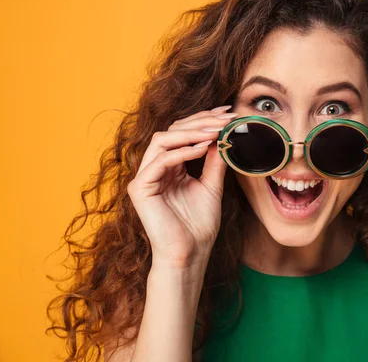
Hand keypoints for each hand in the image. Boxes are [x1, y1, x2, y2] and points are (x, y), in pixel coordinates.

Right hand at [126, 105, 236, 267]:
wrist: (190, 254)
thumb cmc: (199, 225)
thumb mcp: (212, 185)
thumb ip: (214, 161)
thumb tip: (223, 136)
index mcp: (170, 166)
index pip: (183, 133)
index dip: (204, 120)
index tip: (227, 112)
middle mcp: (155, 167)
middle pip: (173, 131)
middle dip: (201, 121)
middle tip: (225, 117)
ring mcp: (145, 177)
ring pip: (162, 140)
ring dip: (191, 132)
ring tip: (215, 130)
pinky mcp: (140, 188)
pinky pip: (160, 160)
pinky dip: (182, 151)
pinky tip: (202, 147)